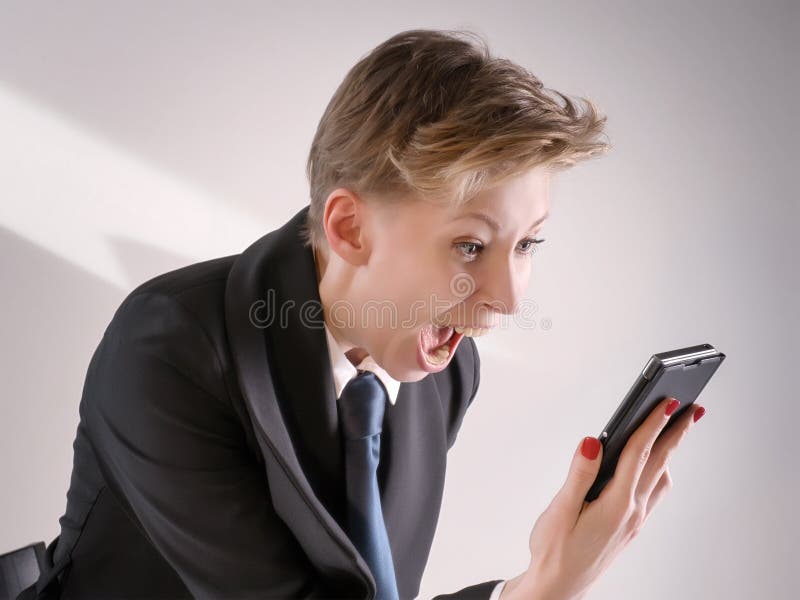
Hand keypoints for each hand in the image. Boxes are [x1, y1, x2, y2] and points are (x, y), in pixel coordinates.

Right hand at [501, 397, 704, 599]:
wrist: (559, 587)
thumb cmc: (554, 551)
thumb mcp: (560, 511)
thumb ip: (579, 474)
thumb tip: (592, 442)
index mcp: (615, 505)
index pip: (639, 455)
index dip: (653, 425)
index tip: (667, 403)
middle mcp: (632, 513)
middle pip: (659, 463)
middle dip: (676, 433)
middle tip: (693, 409)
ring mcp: (634, 521)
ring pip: (660, 478)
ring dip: (670, 451)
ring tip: (676, 430)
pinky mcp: (630, 527)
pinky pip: (654, 493)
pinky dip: (659, 470)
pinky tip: (655, 466)